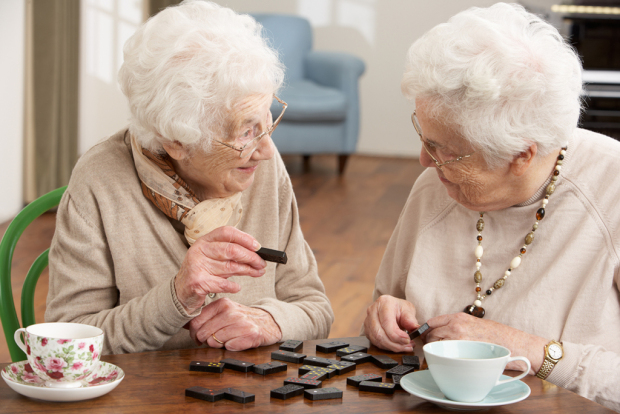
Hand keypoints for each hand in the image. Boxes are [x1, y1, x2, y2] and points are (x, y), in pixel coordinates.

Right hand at [174, 226, 265, 313]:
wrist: (181, 292)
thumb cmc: (203, 273)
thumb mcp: (214, 259)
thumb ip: (230, 254)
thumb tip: (256, 254)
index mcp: (204, 241)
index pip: (226, 232)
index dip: (244, 238)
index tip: (258, 247)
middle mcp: (199, 250)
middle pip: (231, 249)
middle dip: (251, 257)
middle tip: (262, 264)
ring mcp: (197, 265)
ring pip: (230, 267)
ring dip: (248, 271)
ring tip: (257, 273)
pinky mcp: (198, 282)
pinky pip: (223, 284)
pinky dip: (234, 287)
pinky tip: (238, 287)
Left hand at [188, 298, 281, 350]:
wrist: (267, 323)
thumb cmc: (242, 319)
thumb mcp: (224, 312)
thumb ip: (207, 316)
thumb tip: (184, 325)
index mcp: (223, 304)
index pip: (196, 321)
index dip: (193, 333)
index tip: (198, 336)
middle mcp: (231, 311)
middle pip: (203, 333)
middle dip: (205, 341)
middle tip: (213, 339)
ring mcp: (241, 322)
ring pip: (214, 342)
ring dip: (219, 344)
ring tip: (228, 338)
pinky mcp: (249, 334)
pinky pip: (228, 347)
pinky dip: (231, 347)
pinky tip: (237, 341)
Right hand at [363, 295, 419, 351]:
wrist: (392, 308)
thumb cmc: (399, 308)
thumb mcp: (408, 309)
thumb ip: (411, 319)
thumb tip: (415, 328)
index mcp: (384, 303)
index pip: (387, 323)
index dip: (397, 335)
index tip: (408, 340)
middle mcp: (373, 310)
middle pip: (380, 334)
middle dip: (395, 344)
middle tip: (407, 346)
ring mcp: (368, 320)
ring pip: (377, 340)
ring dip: (392, 347)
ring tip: (404, 347)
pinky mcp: (367, 329)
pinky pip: (375, 342)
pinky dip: (387, 347)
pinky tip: (396, 345)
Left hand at [425, 313, 546, 373]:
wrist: (516, 345)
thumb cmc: (498, 336)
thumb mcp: (476, 324)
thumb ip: (459, 327)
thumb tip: (443, 334)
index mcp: (458, 317)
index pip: (432, 322)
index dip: (427, 331)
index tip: (426, 337)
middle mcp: (455, 326)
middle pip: (430, 334)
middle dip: (429, 342)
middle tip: (432, 349)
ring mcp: (458, 338)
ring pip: (434, 344)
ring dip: (434, 350)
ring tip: (440, 356)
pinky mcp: (462, 351)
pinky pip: (443, 355)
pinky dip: (441, 358)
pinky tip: (447, 362)